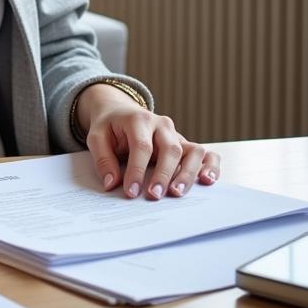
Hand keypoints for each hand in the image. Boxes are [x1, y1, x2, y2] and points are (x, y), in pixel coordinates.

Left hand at [76, 84, 220, 199]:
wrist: (120, 112)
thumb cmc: (109, 126)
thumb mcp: (96, 137)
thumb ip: (102, 159)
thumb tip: (111, 184)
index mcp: (138, 119)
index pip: (141, 146)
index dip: (137, 170)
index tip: (131, 191)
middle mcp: (162, 125)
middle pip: (170, 149)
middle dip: (163, 175)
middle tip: (154, 196)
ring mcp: (176, 134)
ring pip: (192, 151)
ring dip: (188, 173)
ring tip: (177, 193)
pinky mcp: (185, 144)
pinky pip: (206, 153)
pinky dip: (211, 166)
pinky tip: (207, 181)